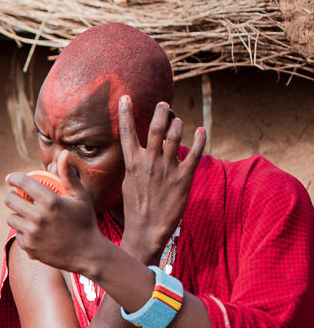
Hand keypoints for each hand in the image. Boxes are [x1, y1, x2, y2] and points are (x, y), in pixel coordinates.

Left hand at [5, 151, 101, 274]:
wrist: (88, 254)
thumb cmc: (85, 221)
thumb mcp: (80, 197)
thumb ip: (68, 175)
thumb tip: (63, 152)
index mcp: (51, 201)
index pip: (23, 182)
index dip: (14, 178)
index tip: (11, 178)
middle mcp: (39, 217)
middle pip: (11, 200)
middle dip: (12, 196)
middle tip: (17, 197)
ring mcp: (33, 233)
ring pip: (11, 218)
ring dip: (16, 215)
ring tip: (26, 214)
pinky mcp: (29, 247)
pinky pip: (17, 234)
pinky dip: (22, 231)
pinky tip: (33, 230)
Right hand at [118, 97, 205, 263]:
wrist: (146, 230)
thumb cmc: (135, 208)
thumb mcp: (128, 183)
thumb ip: (134, 164)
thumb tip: (134, 151)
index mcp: (132, 164)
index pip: (127, 133)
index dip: (126, 113)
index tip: (126, 97)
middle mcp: (149, 163)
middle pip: (156, 129)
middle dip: (161, 113)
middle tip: (164, 104)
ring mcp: (167, 170)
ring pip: (174, 137)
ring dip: (177, 124)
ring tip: (177, 120)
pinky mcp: (184, 179)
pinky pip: (195, 154)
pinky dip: (199, 140)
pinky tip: (201, 131)